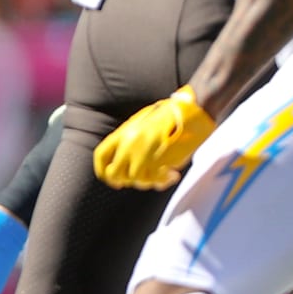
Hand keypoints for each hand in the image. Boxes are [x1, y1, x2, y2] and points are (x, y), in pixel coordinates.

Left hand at [94, 86, 215, 189]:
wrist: (191, 112)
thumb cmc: (170, 116)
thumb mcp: (143, 124)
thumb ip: (131, 141)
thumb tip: (129, 164)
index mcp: (123, 133)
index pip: (101, 156)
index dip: (103, 170)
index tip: (112, 179)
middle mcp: (128, 145)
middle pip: (114, 174)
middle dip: (125, 180)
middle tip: (139, 180)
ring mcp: (142, 154)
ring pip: (136, 180)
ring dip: (150, 181)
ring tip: (164, 175)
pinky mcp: (159, 161)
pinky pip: (155, 180)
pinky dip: (163, 181)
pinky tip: (173, 175)